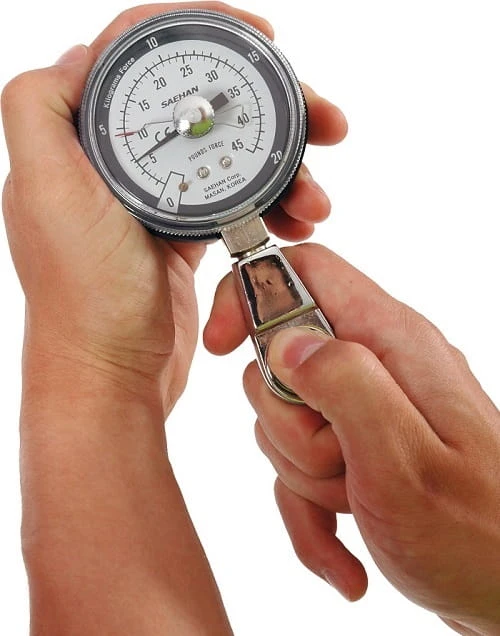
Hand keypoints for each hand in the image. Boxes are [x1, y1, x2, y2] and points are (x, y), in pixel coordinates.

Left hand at [1, 2, 346, 416]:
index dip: (205, 29)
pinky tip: (300, 218)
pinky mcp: (188, 232)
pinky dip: (274, 201)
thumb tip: (80, 55)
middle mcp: (122, 163)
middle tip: (323, 120)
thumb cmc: (84, 296)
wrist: (114, 373)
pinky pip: (241, 197)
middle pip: (204, 103)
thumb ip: (38, 109)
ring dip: (284, 164)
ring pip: (231, 152)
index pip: (144, 55)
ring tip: (317, 195)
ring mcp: (159, 197)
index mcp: (88, 140)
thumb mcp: (45, 192)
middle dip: (270, 105)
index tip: (264, 39)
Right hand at [205, 243, 499, 634]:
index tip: (224, 344)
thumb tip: (286, 343)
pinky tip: (346, 554)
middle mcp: (379, 363)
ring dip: (304, 473)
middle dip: (287, 421)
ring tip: (358, 500)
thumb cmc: (478, 534)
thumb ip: (344, 383)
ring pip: (287, 418)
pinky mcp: (361, 445)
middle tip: (338, 459)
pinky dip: (311, 511)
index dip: (251, 294)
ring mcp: (370, 406)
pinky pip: (303, 466)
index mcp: (390, 341)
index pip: (304, 271)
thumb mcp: (403, 459)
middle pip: (282, 357)